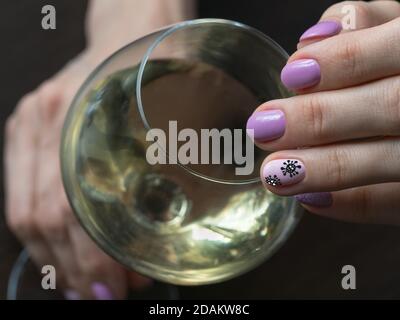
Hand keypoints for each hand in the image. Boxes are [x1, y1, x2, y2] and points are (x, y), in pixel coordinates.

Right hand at [4, 0, 193, 298]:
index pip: (69, 206)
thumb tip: (168, 234)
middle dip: (74, 268)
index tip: (113, 289)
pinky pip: (23, 193)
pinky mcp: (30, 129)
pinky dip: (44, 233)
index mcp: (82, 111)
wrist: (137, 23)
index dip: (89, 258)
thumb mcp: (185, 103)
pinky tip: (66, 251)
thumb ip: (179, 162)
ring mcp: (32, 122)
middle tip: (105, 296)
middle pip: (42, 217)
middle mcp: (46, 118)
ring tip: (86, 285)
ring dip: (57, 258)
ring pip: (25, 212)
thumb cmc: (167, 60)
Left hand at [246, 1, 399, 223]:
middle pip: (392, 107)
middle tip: (264, 128)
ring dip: (330, 168)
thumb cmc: (399, 61)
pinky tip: (312, 199)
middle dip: (322, 118)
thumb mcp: (394, 28)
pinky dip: (357, 205)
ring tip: (275, 173)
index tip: (292, 74)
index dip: (346, 61)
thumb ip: (361, 25)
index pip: (398, 48)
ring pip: (395, 159)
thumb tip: (310, 43)